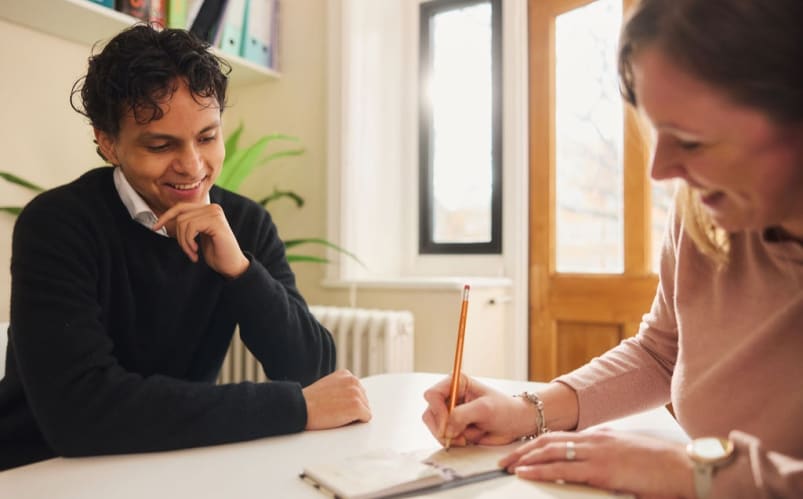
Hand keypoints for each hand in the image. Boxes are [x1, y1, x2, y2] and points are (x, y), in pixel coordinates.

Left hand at [153, 202, 248, 278]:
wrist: (232, 266)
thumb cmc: (217, 253)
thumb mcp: (199, 235)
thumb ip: (189, 224)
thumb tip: (167, 219)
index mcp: (208, 209)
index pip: (180, 207)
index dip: (166, 216)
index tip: (155, 227)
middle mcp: (213, 208)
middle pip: (180, 216)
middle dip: (179, 237)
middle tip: (188, 251)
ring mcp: (215, 213)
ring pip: (183, 222)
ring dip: (184, 242)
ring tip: (192, 253)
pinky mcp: (216, 222)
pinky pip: (191, 228)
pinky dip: (189, 242)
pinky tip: (196, 251)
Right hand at [302, 369, 371, 429]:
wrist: (300, 407)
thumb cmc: (310, 401)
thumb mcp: (328, 386)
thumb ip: (342, 388)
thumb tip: (351, 398)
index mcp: (346, 375)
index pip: (358, 392)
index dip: (347, 402)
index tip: (335, 405)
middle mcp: (353, 380)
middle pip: (364, 401)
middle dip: (353, 409)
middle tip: (334, 410)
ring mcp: (356, 393)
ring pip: (366, 410)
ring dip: (354, 416)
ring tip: (336, 414)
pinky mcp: (357, 406)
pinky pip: (366, 418)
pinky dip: (356, 423)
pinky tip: (341, 420)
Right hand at [421, 375, 536, 446]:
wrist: (515, 424)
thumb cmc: (504, 409)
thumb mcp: (484, 409)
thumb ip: (462, 415)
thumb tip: (446, 429)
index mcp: (456, 383)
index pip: (432, 394)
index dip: (438, 410)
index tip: (449, 423)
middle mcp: (450, 396)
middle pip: (430, 413)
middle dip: (443, 427)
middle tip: (458, 436)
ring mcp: (450, 412)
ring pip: (434, 427)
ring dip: (449, 436)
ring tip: (467, 437)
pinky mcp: (453, 427)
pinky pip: (443, 437)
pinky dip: (454, 441)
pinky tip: (468, 439)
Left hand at [499, 429, 694, 498]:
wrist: (687, 468)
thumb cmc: (663, 468)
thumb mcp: (629, 459)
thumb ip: (609, 462)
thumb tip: (594, 471)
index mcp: (601, 438)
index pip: (560, 438)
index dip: (537, 445)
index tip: (521, 453)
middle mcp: (596, 440)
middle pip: (549, 441)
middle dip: (523, 451)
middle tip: (504, 460)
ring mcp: (598, 453)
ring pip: (551, 451)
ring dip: (525, 459)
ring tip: (507, 466)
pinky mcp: (603, 470)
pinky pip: (564, 469)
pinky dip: (541, 470)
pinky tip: (526, 473)